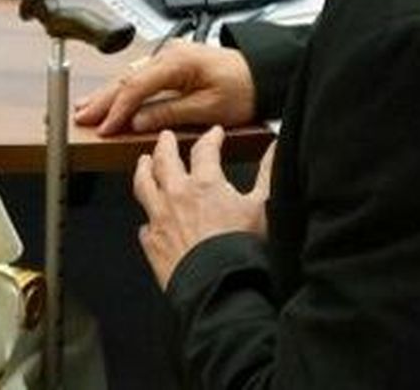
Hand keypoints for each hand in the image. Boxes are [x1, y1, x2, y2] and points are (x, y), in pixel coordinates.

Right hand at [74, 40, 255, 135]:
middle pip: (126, 79)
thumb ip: (170, 113)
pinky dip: (124, 89)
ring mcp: (170, 57)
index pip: (136, 87)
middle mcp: (169, 55)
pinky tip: (111, 96)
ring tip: (86, 108)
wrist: (265, 72)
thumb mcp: (209, 108)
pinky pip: (141, 76)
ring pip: (130, 76)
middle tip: (81, 117)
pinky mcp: (172, 64)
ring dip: (108, 94)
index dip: (117, 109)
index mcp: (178, 62)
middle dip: (102, 100)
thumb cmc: (245, 88)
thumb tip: (139, 122)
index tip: (104, 127)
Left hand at [134, 127, 274, 287]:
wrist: (219, 286)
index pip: (205, 150)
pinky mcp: (151, 241)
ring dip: (143, 169)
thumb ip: (268, 173)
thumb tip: (276, 148)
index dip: (210, 138)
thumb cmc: (241, 249)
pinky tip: (149, 219)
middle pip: (164, 159)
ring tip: (143, 161)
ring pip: (143, 184)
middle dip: (165, 144)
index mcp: (204, 183)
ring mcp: (159, 217)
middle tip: (166, 136)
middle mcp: (176, 195)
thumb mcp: (263, 206)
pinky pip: (143, 224)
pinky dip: (147, 218)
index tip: (213, 134)